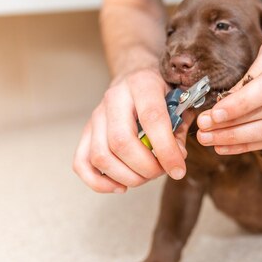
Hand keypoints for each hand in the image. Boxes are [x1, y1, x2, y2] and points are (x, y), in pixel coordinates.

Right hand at [73, 69, 192, 192]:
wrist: (136, 75)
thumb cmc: (161, 91)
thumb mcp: (179, 101)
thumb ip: (180, 129)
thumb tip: (176, 158)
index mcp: (142, 84)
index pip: (152, 119)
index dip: (166, 150)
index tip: (178, 170)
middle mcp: (114, 98)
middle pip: (121, 142)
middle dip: (145, 167)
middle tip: (161, 172)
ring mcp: (96, 115)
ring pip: (100, 156)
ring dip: (126, 177)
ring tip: (145, 177)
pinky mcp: (86, 131)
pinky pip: (82, 163)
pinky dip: (100, 182)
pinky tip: (121, 185)